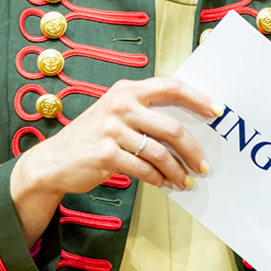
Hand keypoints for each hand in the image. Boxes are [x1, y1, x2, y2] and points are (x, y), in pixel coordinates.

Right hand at [10, 76, 219, 241]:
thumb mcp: (115, 114)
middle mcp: (120, 104)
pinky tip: (165, 184)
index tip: (217, 111)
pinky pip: (144, 169)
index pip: (170, 86)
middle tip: (204, 166)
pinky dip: (159, 180)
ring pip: (160, 153)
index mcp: (127, 90)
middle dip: (193, 150)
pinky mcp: (106, 153)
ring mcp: (112, 129)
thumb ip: (145, 113)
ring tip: (186, 181)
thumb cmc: (92, 137)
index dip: (198, 98)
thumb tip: (186, 130)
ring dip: (178, 171)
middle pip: (171, 127)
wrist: (54, 161)